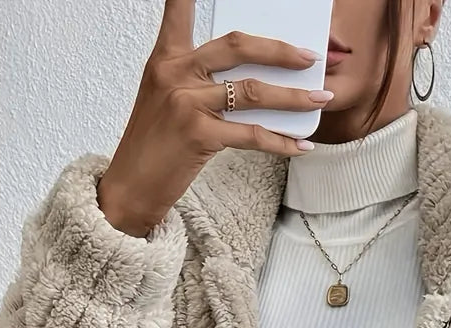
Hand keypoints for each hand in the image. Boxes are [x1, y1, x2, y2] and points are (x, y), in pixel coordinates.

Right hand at [98, 0, 328, 235]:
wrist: (131, 186)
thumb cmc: (153, 147)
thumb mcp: (167, 101)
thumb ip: (197, 82)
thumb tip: (248, 84)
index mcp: (166, 59)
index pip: (180, 12)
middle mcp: (175, 73)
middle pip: (237, 47)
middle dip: (279, 51)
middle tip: (308, 57)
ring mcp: (186, 103)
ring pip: (252, 92)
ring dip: (292, 97)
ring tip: (319, 99)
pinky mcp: (198, 135)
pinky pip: (252, 135)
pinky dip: (281, 142)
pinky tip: (301, 145)